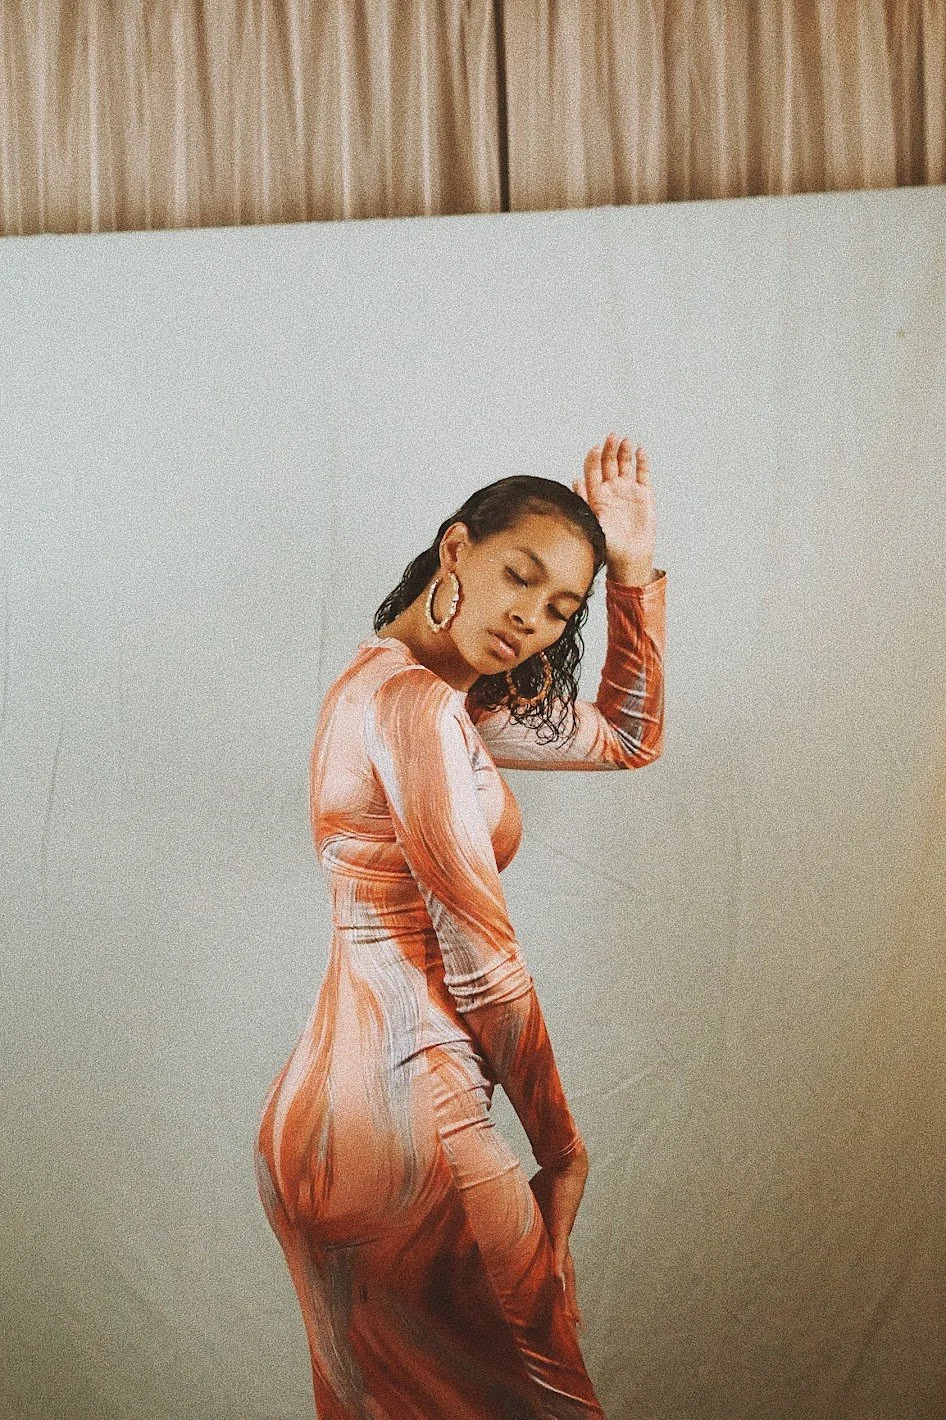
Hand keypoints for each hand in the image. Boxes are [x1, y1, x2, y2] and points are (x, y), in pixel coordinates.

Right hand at [529, 1148, 587, 1330]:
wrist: (564, 1165)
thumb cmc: (548, 1182)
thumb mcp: (528, 1206)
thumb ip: (516, 1217)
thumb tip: (495, 1219)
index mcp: (552, 1240)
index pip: (559, 1270)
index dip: (561, 1291)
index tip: (565, 1313)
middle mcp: (559, 1242)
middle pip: (567, 1279)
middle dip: (569, 1303)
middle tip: (575, 1328)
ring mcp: (561, 1236)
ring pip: (566, 1273)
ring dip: (567, 1295)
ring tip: (570, 1319)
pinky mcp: (560, 1227)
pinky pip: (559, 1251)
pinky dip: (558, 1268)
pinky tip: (557, 1284)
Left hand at [572, 432, 656, 583]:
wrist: (629, 556)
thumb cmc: (607, 543)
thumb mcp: (592, 521)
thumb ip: (584, 501)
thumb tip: (574, 480)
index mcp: (596, 494)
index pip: (592, 470)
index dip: (593, 458)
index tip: (596, 448)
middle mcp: (611, 489)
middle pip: (609, 463)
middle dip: (609, 449)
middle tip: (612, 437)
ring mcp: (628, 490)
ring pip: (625, 464)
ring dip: (624, 451)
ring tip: (625, 441)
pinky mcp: (644, 494)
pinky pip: (643, 474)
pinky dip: (642, 462)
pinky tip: (640, 451)